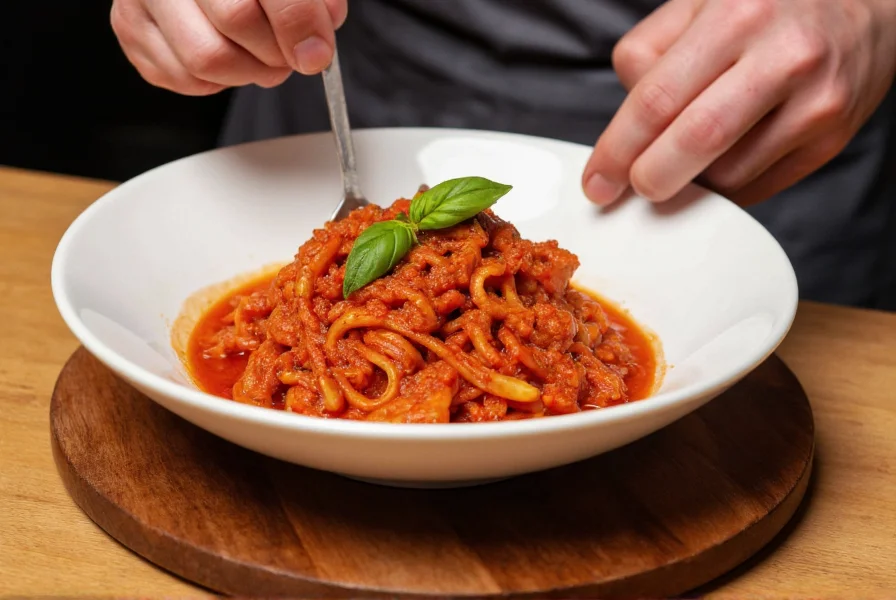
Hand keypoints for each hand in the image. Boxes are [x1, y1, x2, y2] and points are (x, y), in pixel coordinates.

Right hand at [111, 0, 346, 94]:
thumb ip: (310, 0)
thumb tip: (317, 42)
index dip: (298, 25)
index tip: (318, 52)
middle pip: (236, 20)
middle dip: (276, 51)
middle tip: (291, 55)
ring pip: (205, 60)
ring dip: (248, 73)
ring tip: (261, 59)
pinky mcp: (130, 29)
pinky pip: (182, 78)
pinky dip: (217, 81)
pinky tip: (227, 54)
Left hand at [582, 0, 895, 205]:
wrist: (866, 8)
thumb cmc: (767, 8)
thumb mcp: (700, 4)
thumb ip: (648, 53)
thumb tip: (625, 127)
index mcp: (737, 15)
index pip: (657, 100)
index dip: (616, 150)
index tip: (596, 183)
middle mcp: (783, 57)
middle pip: (695, 142)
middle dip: (650, 178)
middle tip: (631, 187)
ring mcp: (815, 102)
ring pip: (727, 175)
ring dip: (689, 184)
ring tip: (678, 165)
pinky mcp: (830, 139)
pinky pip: (758, 187)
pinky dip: (724, 188)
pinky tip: (716, 165)